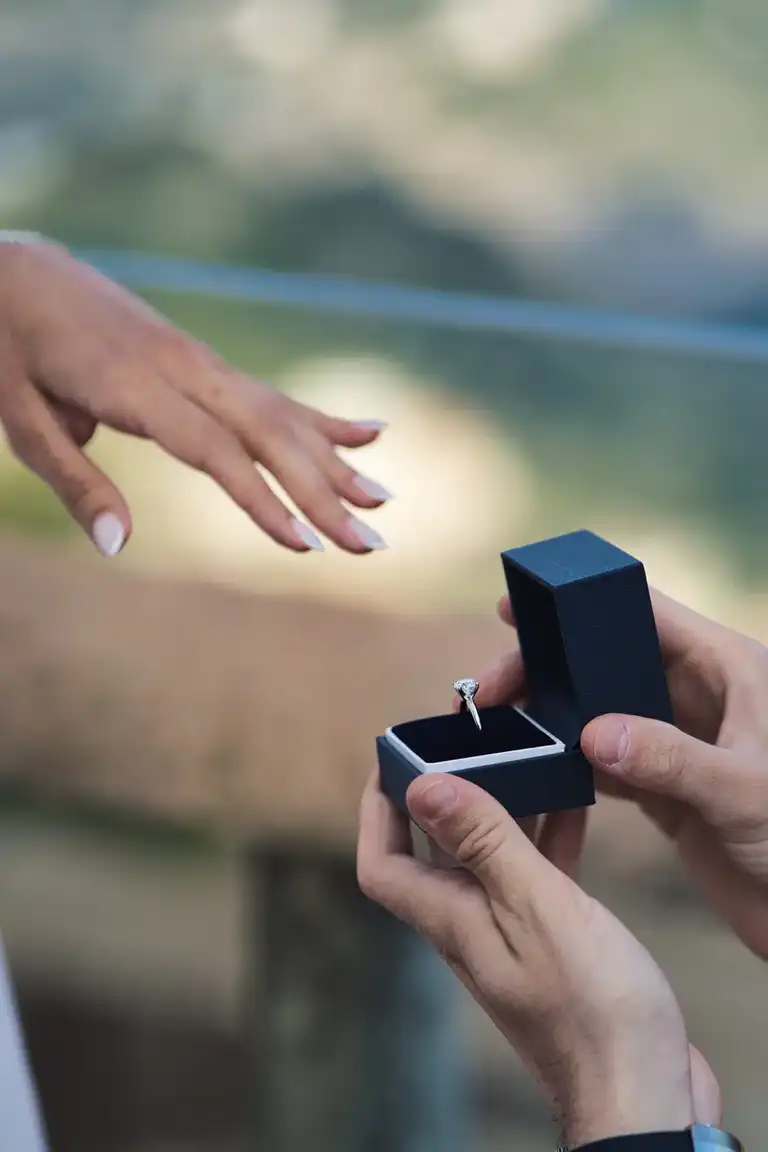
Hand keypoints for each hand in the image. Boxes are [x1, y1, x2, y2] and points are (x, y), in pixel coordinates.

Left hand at [0, 239, 390, 555]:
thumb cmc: (10, 349)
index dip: (264, 499)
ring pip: (282, 414)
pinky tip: (372, 432)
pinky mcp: (205, 360)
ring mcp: (201, 360)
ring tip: (384, 501)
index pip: (215, 451)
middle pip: (268, 435)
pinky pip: (272, 394)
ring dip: (337, 462)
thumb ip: (75, 482)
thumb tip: (120, 547)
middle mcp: (184, 369)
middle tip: (373, 543)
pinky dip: (323, 418)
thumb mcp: (21, 420)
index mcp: (136, 386)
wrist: (17, 270)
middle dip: (324, 492)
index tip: (308, 544)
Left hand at [357, 774, 719, 1145]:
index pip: (383, 862)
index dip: (377, 808)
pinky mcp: (556, 944)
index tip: (396, 757)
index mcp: (452, 920)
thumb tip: (423, 787)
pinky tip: (574, 806)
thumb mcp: (535, 908)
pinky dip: (549, 838)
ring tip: (525, 756)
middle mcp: (472, 927)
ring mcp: (514, 937)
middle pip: (437, 850)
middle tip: (472, 740)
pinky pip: (538, 877)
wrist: (645, 1095)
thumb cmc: (592, 1011)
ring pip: (491, 858)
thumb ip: (484, 844)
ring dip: (501, 809)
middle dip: (446, 792)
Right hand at [487, 590, 767, 959]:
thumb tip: (592, 734)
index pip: (647, 616)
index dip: (584, 605)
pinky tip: (539, 768)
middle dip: (551, 670)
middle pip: (610, 664)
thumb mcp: (743, 790)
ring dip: (555, 719)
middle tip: (494, 688)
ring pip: (603, 714)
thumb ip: (671, 759)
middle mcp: (701, 698)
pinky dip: (573, 766)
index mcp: (728, 670)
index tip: (522, 610)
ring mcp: (682, 744)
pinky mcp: (670, 790)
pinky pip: (609, 766)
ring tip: (503, 725)